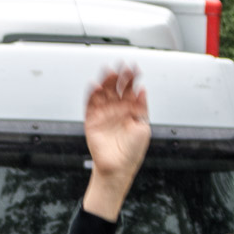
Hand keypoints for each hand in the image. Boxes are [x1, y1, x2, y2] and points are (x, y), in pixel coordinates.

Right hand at [81, 67, 148, 220]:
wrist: (118, 168)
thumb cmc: (132, 151)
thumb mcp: (143, 127)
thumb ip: (142, 107)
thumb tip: (142, 90)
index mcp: (130, 110)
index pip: (130, 89)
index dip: (131, 78)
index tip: (134, 68)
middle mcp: (116, 110)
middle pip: (115, 88)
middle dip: (118, 76)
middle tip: (120, 66)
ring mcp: (104, 115)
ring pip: (103, 93)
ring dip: (105, 82)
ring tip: (108, 72)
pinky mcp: (92, 121)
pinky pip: (90, 105)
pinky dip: (91, 95)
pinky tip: (94, 85)